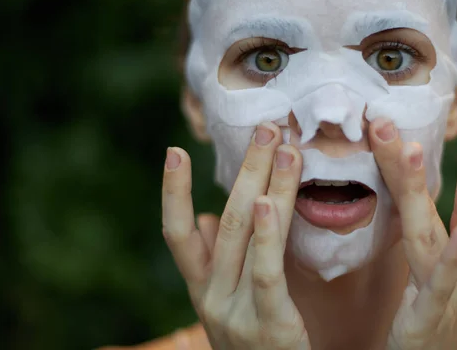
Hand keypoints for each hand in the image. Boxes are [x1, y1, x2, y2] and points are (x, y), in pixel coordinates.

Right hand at [161, 123, 309, 349]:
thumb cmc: (257, 341)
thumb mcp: (230, 303)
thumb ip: (219, 262)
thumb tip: (206, 218)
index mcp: (202, 288)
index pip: (176, 235)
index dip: (172, 193)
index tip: (174, 151)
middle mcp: (211, 296)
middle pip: (224, 220)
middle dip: (245, 170)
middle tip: (265, 127)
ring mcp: (235, 311)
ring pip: (245, 235)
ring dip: (264, 186)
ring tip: (283, 148)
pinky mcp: (269, 325)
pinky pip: (266, 272)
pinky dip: (267, 234)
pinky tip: (271, 201)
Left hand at [369, 118, 456, 349]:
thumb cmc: (426, 320)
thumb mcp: (423, 273)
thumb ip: (415, 235)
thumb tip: (400, 193)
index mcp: (447, 254)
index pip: (433, 200)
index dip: (412, 159)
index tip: (397, 124)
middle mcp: (456, 265)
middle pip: (428, 207)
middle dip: (412, 163)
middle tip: (388, 119)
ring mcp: (451, 289)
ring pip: (432, 234)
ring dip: (424, 192)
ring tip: (418, 151)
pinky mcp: (434, 316)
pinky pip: (443, 283)